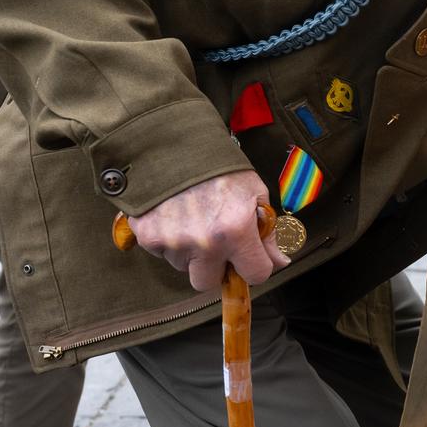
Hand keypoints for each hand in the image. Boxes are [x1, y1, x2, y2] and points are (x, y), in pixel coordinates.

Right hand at [127, 170, 288, 291]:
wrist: (171, 143)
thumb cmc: (218, 167)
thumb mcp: (254, 193)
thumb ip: (267, 231)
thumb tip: (279, 262)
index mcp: (236, 230)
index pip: (255, 275)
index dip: (255, 266)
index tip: (249, 256)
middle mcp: (204, 242)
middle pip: (209, 283)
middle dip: (215, 268)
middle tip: (216, 243)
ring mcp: (173, 241)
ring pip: (184, 267)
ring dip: (190, 253)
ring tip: (193, 220)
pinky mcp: (148, 236)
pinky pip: (162, 254)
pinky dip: (168, 241)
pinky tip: (175, 216)